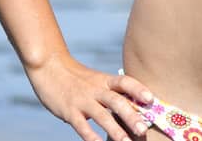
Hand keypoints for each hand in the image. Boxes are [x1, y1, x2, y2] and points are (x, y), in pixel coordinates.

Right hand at [25, 55, 155, 140]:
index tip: (151, 99)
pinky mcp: (69, 111)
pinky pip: (81, 125)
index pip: (125, 82)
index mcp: (105, 80)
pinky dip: (91, 136)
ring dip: (115, 130)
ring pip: (102, 116)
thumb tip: (133, 107)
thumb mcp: (96, 80)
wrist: (49, 67)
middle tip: (143, 129)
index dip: (139, 90)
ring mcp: (82, 100)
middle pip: (117, 101)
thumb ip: (111, 92)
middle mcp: (96, 89)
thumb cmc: (76, 78)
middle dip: (131, 116)